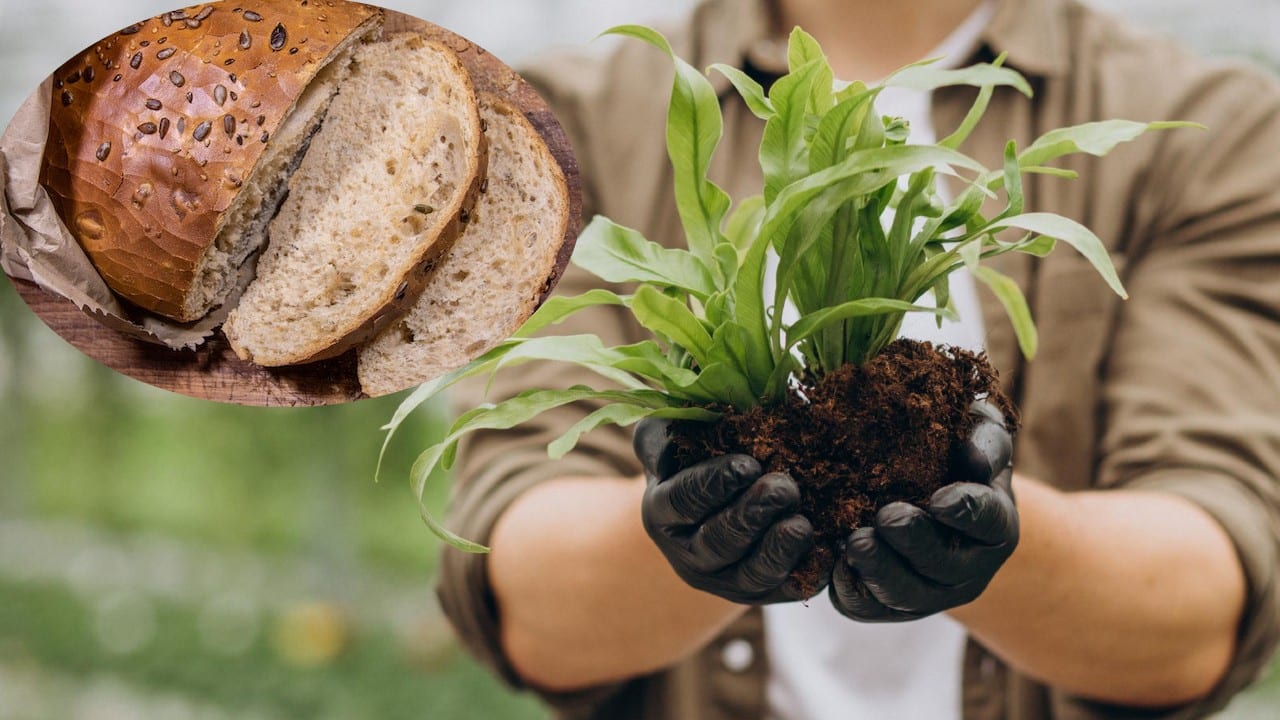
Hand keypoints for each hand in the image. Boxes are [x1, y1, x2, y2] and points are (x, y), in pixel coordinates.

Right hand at [633, 418, 815, 603]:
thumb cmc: (695, 455)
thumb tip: (666, 449)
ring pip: (752, 574)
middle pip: (718, 542)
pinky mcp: (764, 592)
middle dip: (752, 515)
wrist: (720, 497)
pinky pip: (788, 588)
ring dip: (778, 549)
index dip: (715, 484)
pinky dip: (809, 571)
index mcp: (663, 513)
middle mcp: (689, 555)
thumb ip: (660, 436)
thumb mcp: (669, 436)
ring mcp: (725, 580)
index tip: (748, 465)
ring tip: (801, 524)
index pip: (683, 500)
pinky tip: (827, 550)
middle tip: (783, 488)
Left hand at [830, 400, 1017, 621]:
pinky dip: (852, 590)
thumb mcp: (975, 431)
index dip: (966, 512)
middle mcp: (970, 568)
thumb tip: (974, 457)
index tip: (939, 499)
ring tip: (854, 542)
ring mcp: (932, 593)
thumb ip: (984, 437)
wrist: (924, 491)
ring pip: (909, 597)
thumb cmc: (953, 453)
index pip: (988, 522)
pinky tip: (834, 564)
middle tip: (886, 517)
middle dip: (916, 544)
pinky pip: (870, 609)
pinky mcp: (891, 605)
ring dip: (881, 572)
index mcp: (995, 525)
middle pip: (946, 568)